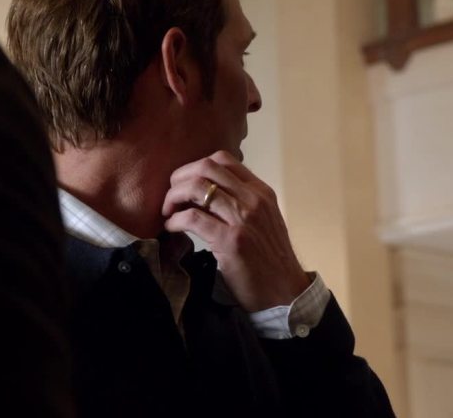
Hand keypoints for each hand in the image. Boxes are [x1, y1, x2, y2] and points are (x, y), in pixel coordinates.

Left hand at [162, 150, 309, 311]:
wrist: (284, 292)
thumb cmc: (269, 259)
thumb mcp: (262, 221)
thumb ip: (239, 203)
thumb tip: (201, 194)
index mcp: (260, 192)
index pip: (223, 159)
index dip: (195, 168)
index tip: (184, 185)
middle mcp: (253, 199)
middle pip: (206, 167)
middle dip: (180, 179)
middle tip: (171, 198)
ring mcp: (242, 218)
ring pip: (196, 188)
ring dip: (173, 198)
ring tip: (168, 212)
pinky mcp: (230, 240)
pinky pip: (192, 218)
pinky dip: (175, 220)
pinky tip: (172, 228)